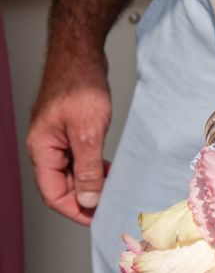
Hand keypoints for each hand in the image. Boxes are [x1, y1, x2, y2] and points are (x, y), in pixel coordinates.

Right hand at [27, 54, 111, 224]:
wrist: (80, 54)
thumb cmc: (79, 85)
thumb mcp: (88, 132)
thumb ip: (88, 168)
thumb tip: (88, 199)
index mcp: (43, 150)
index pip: (53, 194)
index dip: (75, 211)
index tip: (97, 219)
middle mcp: (47, 148)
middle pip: (63, 187)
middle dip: (86, 200)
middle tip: (111, 207)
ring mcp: (58, 140)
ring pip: (73, 174)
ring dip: (92, 185)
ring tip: (114, 191)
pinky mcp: (71, 133)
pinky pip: (81, 160)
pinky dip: (94, 170)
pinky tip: (110, 172)